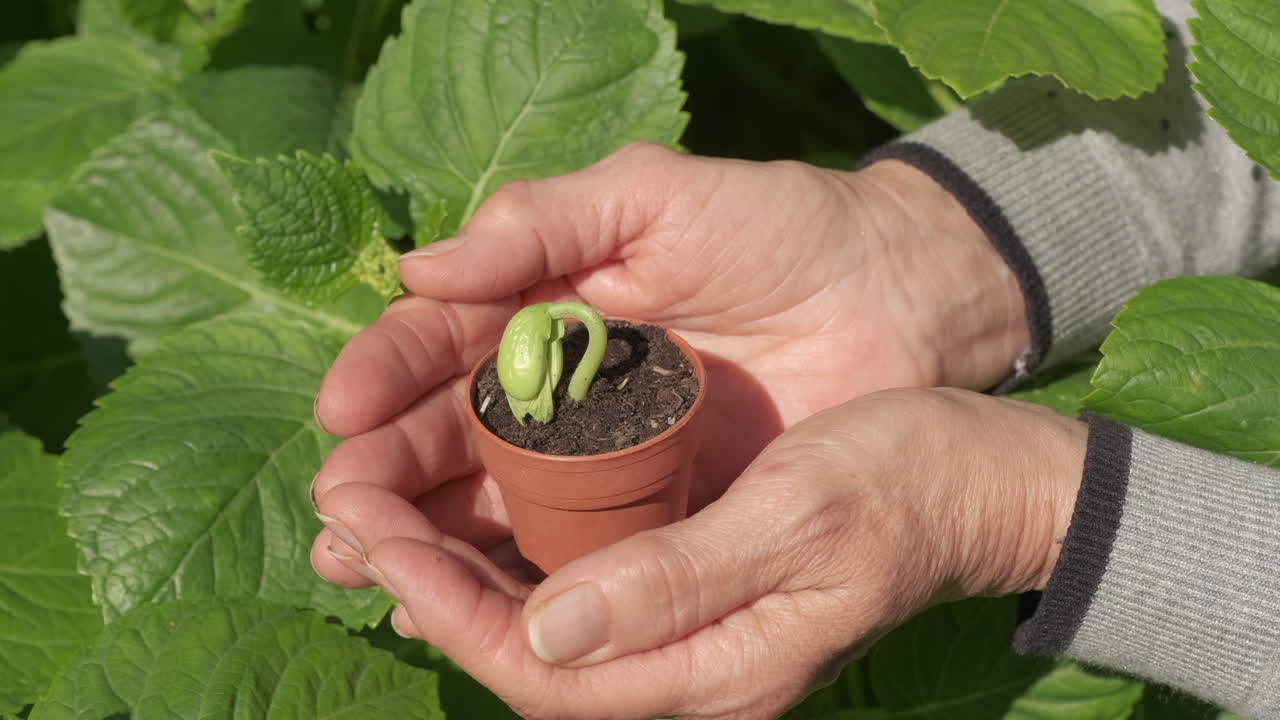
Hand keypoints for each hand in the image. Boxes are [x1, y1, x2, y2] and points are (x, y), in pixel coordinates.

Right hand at [310, 144, 1028, 550]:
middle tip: (339, 512)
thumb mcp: (656, 197)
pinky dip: (509, 575)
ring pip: (489, 503)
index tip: (342, 412)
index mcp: (541, 304)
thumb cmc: (777, 226)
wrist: (896, 294)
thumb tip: (416, 269)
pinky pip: (566, 549)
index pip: (438, 343)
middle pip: (444, 437)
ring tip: (364, 566)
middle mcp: (554, 389)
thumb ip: (542, 221)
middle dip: (383, 473)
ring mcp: (598, 458)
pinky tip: (453, 599)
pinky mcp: (649, 512)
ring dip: (421, 535)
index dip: (384, 376)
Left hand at [313, 388, 1086, 719]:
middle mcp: (686, 671)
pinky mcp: (686, 589)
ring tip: (372, 498)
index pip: (542, 671)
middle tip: (342, 505)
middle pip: (522, 651)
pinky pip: (572, 581)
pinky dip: (508, 543)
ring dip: (452, 561)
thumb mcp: (799, 519)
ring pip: (536, 618)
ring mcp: (686, 635)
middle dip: (422, 581)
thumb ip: (677, 583)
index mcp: (712, 673)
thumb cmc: (905, 485)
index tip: (370, 534)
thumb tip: (546, 631)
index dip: (444, 607)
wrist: (981, 481)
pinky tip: (463, 496)